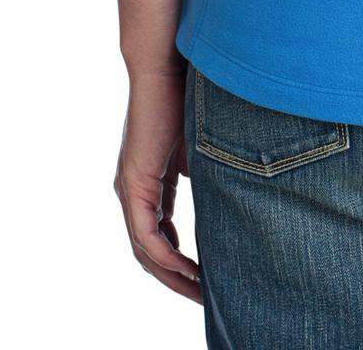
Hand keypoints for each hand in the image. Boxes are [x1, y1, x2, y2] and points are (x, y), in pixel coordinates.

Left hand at [112, 62, 201, 302]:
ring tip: (200, 292)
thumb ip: (207, 175)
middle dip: (178, 280)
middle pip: (150, 253)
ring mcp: (130, 188)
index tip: (208, 280)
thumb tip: (231, 197)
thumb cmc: (187, 96)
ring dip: (172, 276)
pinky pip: (146, 234)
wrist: (167, 64)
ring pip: (146, 250)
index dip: (181, 264)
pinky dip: (165, 256)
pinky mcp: (134, 182)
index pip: (161, 238)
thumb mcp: (201, 147)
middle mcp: (134, 192)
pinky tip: (188, 269)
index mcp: (149, 185)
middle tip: (205, 299)